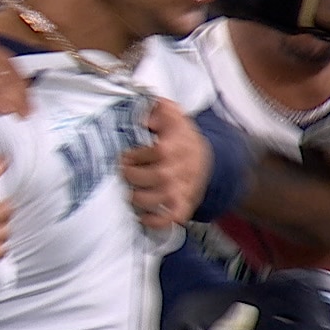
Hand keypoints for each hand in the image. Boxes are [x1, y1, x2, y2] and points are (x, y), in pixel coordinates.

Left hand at [119, 98, 206, 229]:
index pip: (155, 152)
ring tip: (130, 193)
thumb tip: (142, 113)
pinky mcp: (185, 203)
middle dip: (132, 176)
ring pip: (159, 199)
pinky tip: (144, 218)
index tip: (123, 156)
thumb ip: (156, 107)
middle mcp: (178, 169)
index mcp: (174, 146)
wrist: (206, 158)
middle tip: (123, 173)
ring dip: (139, 199)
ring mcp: (182, 188)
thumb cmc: (181, 137)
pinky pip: (173, 218)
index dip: (135, 156)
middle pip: (154, 177)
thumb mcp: (171, 114)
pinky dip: (158, 222)